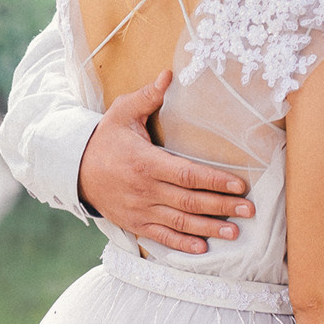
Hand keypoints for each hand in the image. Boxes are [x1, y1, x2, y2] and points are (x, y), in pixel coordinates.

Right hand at [76, 70, 253, 253]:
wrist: (75, 170)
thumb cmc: (105, 139)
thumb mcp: (122, 113)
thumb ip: (148, 96)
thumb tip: (169, 74)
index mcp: (146, 162)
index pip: (187, 174)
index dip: (215, 180)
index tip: (239, 184)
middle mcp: (145, 189)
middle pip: (190, 201)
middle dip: (222, 206)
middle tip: (249, 209)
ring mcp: (140, 209)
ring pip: (180, 222)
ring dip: (208, 228)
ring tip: (234, 232)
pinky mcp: (135, 223)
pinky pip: (161, 237)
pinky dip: (182, 245)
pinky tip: (202, 249)